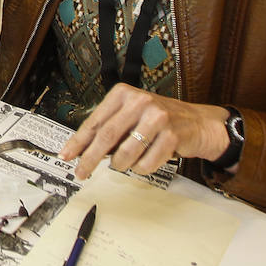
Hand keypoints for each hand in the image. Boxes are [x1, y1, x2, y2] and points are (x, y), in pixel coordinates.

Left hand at [60, 84, 231, 179]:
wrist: (198, 123)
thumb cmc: (159, 121)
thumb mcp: (131, 116)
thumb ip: (109, 129)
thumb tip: (81, 150)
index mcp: (124, 93)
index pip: (95, 121)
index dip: (78, 141)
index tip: (67, 155)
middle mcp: (140, 101)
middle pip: (106, 136)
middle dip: (90, 158)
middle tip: (81, 172)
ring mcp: (157, 117)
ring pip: (125, 153)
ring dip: (120, 165)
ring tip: (123, 164)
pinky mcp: (172, 135)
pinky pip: (146, 163)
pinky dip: (141, 168)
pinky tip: (146, 160)